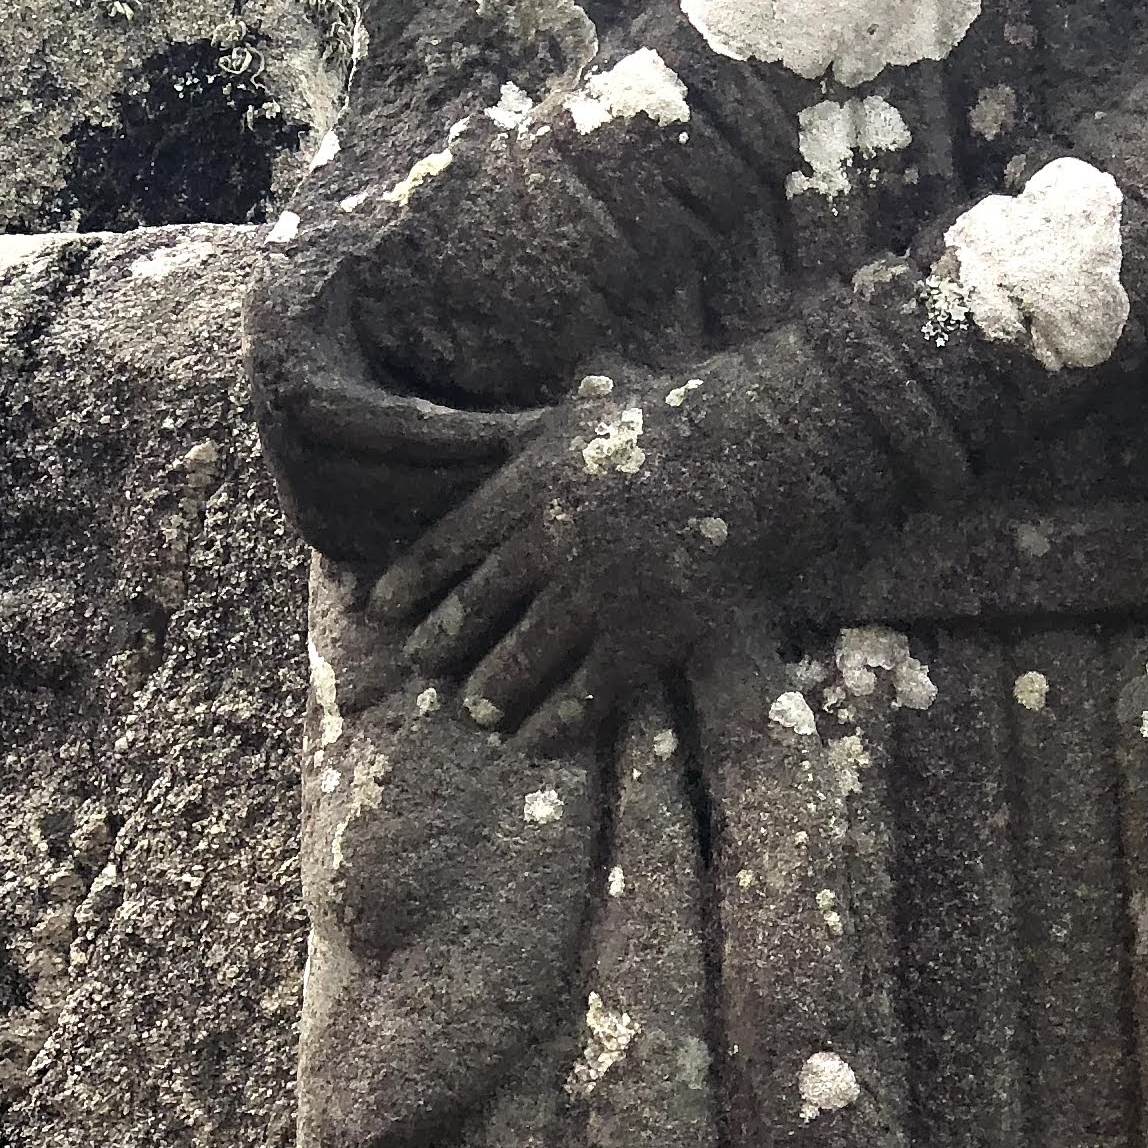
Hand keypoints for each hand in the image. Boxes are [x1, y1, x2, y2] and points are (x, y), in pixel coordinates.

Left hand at [369, 368, 812, 743]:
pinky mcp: (646, 636)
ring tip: (474, 710)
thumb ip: (546, 430)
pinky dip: (557, 723)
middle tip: (421, 666)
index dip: (411, 582)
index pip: (448, 545)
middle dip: (441, 642)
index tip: (383, 609)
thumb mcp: (594, 405)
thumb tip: (514, 421)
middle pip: (475, 609)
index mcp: (530, 486)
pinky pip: (588, 695)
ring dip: (491, 690)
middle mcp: (552, 545)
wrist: (764, 452)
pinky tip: (537, 741)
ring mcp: (598, 596)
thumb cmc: (681, 418)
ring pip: (522, 660)